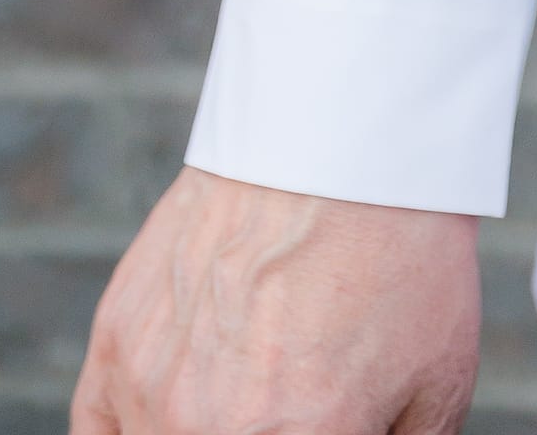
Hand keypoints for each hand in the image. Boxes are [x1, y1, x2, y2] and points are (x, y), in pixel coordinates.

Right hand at [73, 168, 480, 434]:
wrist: (342, 133)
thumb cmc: (403, 256)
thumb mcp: (439, 387)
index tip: (325, 429)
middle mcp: (209, 431)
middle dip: (269, 432)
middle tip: (285, 410)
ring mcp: (153, 390)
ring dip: (200, 428)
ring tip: (247, 400)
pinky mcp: (117, 343)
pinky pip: (98, 434)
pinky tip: (172, 416)